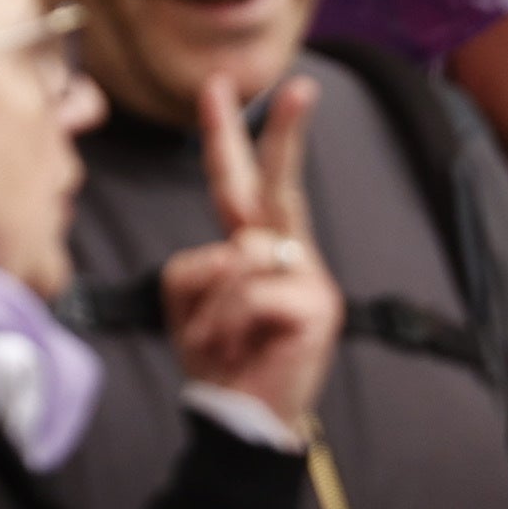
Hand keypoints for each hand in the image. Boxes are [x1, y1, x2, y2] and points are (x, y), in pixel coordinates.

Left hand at [159, 75, 339, 431]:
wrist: (246, 423)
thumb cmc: (219, 361)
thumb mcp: (191, 305)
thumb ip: (201, 265)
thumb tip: (237, 254)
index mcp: (257, 249)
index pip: (238, 182)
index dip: (227, 133)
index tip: (218, 85)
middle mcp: (290, 254)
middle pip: (277, 184)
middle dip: (284, 133)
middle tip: (300, 85)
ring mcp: (309, 278)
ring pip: (238, 253)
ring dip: (210, 305)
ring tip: (220, 342)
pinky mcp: (316, 307)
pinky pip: (250, 290)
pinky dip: (227, 322)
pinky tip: (240, 348)